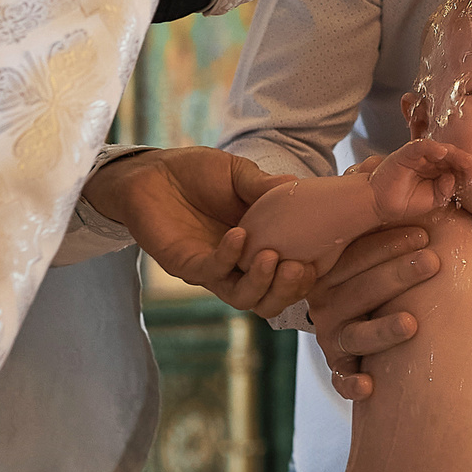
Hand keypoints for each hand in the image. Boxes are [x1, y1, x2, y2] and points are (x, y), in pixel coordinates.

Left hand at [84, 148, 315, 317]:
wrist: (151, 172)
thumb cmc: (197, 174)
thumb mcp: (239, 174)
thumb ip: (265, 186)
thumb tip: (299, 186)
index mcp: (258, 248)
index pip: (289, 276)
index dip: (307, 276)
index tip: (320, 260)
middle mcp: (238, 266)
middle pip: (270, 299)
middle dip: (289, 290)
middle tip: (299, 268)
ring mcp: (213, 269)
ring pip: (244, 298)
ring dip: (262, 283)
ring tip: (273, 257)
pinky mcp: (186, 264)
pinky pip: (213, 271)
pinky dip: (229, 256)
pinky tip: (239, 234)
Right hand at [307, 224, 440, 400]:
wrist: (351, 315)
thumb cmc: (373, 269)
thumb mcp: (370, 240)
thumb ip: (381, 210)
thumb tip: (392, 165)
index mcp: (334, 269)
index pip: (357, 254)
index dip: (389, 243)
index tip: (424, 234)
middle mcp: (328, 303)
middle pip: (361, 290)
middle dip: (397, 275)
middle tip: (432, 262)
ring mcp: (334, 336)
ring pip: (355, 334)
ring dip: (383, 330)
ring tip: (412, 323)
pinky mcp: (341, 366)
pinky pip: (341, 378)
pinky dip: (351, 384)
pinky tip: (369, 386)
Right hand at [369, 138, 471, 222]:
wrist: (381, 205)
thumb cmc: (406, 201)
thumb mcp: (433, 200)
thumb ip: (445, 191)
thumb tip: (453, 178)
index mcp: (437, 170)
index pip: (455, 165)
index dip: (466, 169)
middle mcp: (429, 160)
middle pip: (451, 156)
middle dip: (464, 161)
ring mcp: (418, 156)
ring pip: (439, 149)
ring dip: (454, 154)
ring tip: (466, 161)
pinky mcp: (405, 154)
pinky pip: (420, 146)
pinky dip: (432, 147)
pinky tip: (443, 152)